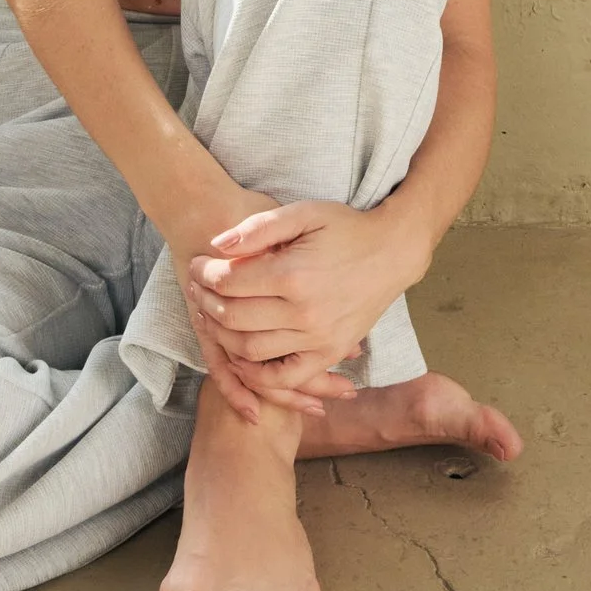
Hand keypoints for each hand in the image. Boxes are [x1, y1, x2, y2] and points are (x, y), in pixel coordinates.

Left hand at [169, 189, 354, 426]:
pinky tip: (239, 356)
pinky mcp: (328, 353)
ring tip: (213, 315)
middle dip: (206, 302)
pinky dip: (254, 374)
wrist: (393, 253)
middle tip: (198, 288)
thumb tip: (217, 244)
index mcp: (293, 274)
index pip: (228, 282)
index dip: (204, 273)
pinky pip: (282, 378)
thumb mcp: (304, 213)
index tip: (197, 264)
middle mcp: (304, 313)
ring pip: (249, 350)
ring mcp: (317, 338)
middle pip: (233, 317)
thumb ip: (259, 227)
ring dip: (221, 335)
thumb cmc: (346, 228)